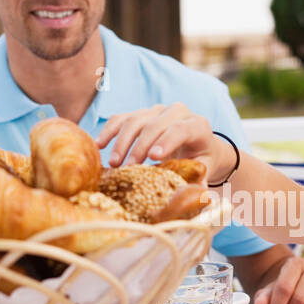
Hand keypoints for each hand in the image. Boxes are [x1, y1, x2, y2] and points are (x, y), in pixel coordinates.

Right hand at [97, 103, 230, 176]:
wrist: (197, 146)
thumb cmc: (199, 160)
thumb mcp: (204, 169)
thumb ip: (200, 179)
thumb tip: (197, 193)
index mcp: (197, 125)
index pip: (181, 128)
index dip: (167, 141)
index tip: (153, 157)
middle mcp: (178, 112)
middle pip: (155, 124)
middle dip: (140, 146)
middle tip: (128, 168)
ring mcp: (157, 111)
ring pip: (135, 120)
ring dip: (122, 142)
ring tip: (114, 164)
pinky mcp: (141, 114)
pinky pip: (122, 118)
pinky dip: (109, 131)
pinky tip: (99, 145)